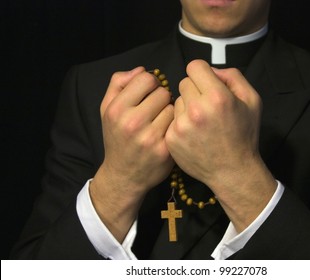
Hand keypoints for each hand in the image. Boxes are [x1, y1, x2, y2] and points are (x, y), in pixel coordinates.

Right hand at [91, 67, 173, 240]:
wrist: (124, 175)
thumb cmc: (117, 138)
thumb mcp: (107, 109)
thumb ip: (119, 84)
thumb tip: (141, 69)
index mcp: (117, 109)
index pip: (147, 79)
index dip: (151, 84)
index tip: (149, 93)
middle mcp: (132, 123)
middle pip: (163, 92)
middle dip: (161, 98)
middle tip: (155, 110)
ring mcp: (150, 137)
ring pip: (173, 108)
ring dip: (170, 112)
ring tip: (160, 122)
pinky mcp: (165, 149)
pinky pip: (178, 124)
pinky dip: (175, 126)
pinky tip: (167, 132)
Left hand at [166, 60, 275, 230]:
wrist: (233, 171)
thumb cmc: (244, 135)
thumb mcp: (252, 100)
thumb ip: (233, 76)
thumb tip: (211, 70)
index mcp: (217, 97)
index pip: (194, 66)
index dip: (202, 73)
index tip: (207, 84)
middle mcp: (196, 109)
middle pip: (184, 82)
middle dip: (195, 90)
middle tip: (207, 106)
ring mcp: (181, 125)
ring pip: (177, 101)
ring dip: (187, 107)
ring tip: (201, 123)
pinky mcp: (172, 138)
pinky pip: (172, 119)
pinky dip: (181, 123)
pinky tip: (194, 134)